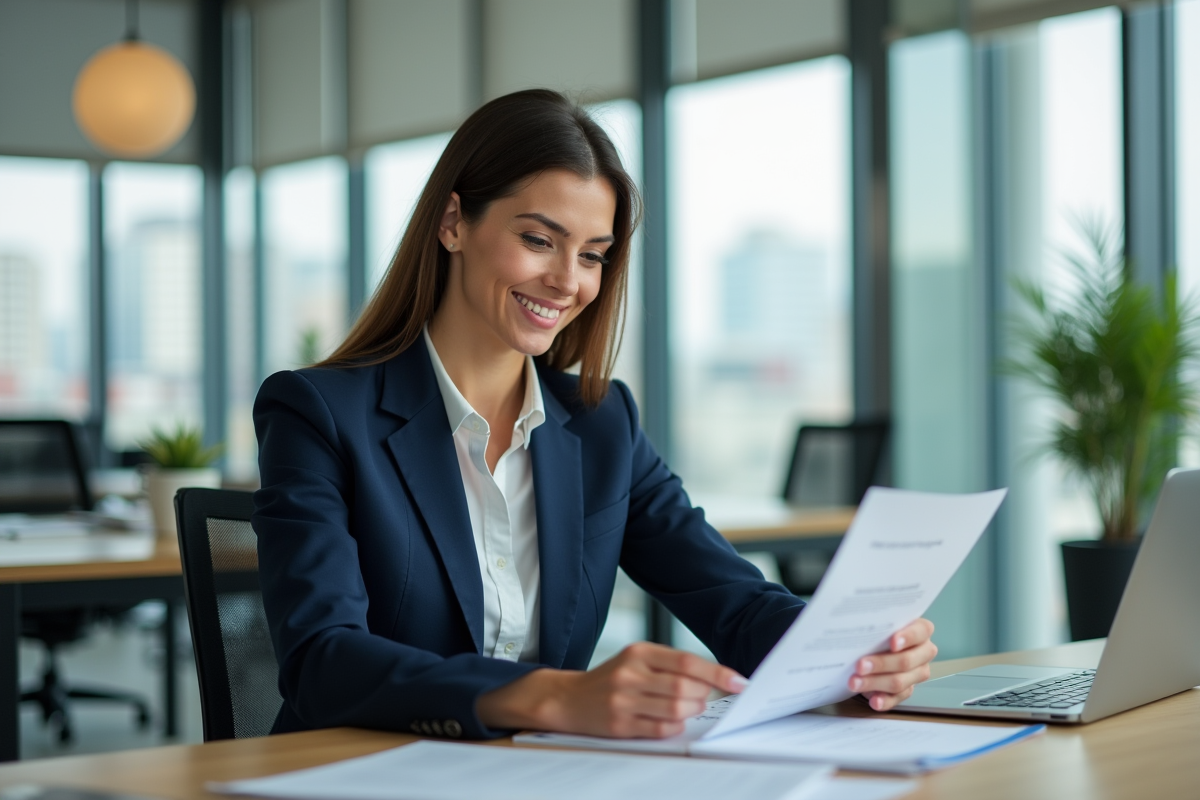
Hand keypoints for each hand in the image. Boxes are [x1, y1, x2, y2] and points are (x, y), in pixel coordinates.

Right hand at [477, 642, 747, 737]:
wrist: (567, 698)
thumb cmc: (611, 679)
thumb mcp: (636, 660)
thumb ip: (670, 666)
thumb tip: (713, 679)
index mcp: (639, 652)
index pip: (686, 661)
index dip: (718, 672)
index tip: (739, 682)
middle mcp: (631, 673)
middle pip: (684, 686)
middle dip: (704, 695)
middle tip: (705, 698)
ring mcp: (624, 700)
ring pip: (676, 708)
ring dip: (691, 710)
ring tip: (688, 707)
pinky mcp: (620, 724)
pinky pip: (661, 728)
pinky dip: (675, 726)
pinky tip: (672, 720)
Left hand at [849, 618, 936, 710]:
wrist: (872, 649)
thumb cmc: (878, 632)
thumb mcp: (877, 625)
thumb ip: (875, 624)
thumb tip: (855, 624)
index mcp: (921, 630)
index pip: (921, 632)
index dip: (908, 637)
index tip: (892, 643)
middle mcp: (923, 652)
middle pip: (906, 661)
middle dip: (881, 664)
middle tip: (860, 665)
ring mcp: (917, 673)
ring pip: (900, 681)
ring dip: (875, 683)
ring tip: (855, 682)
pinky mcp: (908, 690)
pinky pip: (897, 698)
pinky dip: (884, 700)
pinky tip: (873, 700)